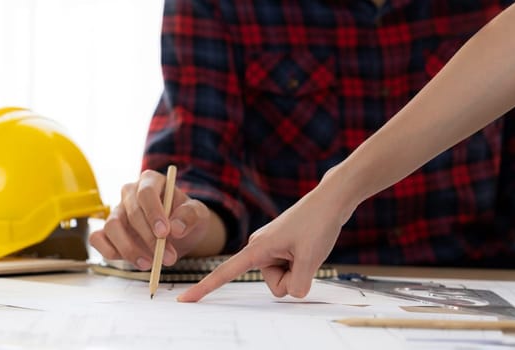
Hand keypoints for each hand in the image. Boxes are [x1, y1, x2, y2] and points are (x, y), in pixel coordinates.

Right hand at [89, 170, 225, 270]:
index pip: (146, 192)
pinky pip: (97, 239)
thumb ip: (190, 216)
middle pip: (131, 213)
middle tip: (167, 258)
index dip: (153, 213)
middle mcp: (130, 193)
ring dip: (130, 248)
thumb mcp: (198, 214)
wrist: (180, 233)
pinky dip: (110, 251)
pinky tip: (132, 261)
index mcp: (150, 181)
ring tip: (150, 263)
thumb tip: (176, 227)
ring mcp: (116, 211)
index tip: (164, 233)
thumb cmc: (186, 218)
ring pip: (112, 226)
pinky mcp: (107, 231)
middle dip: (148, 239)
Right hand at [177, 183, 355, 301]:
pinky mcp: (280, 249)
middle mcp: (259, 249)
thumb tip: (293, 292)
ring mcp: (270, 250)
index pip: (225, 272)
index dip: (205, 288)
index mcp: (256, 248)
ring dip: (299, 271)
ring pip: (284, 280)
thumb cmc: (317, 223)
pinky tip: (308, 247)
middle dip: (292, 278)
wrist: (329, 201)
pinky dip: (301, 266)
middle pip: (274, 284)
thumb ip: (297, 284)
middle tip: (306, 253)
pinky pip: (289, 271)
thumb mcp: (310, 258)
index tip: (185, 300)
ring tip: (308, 248)